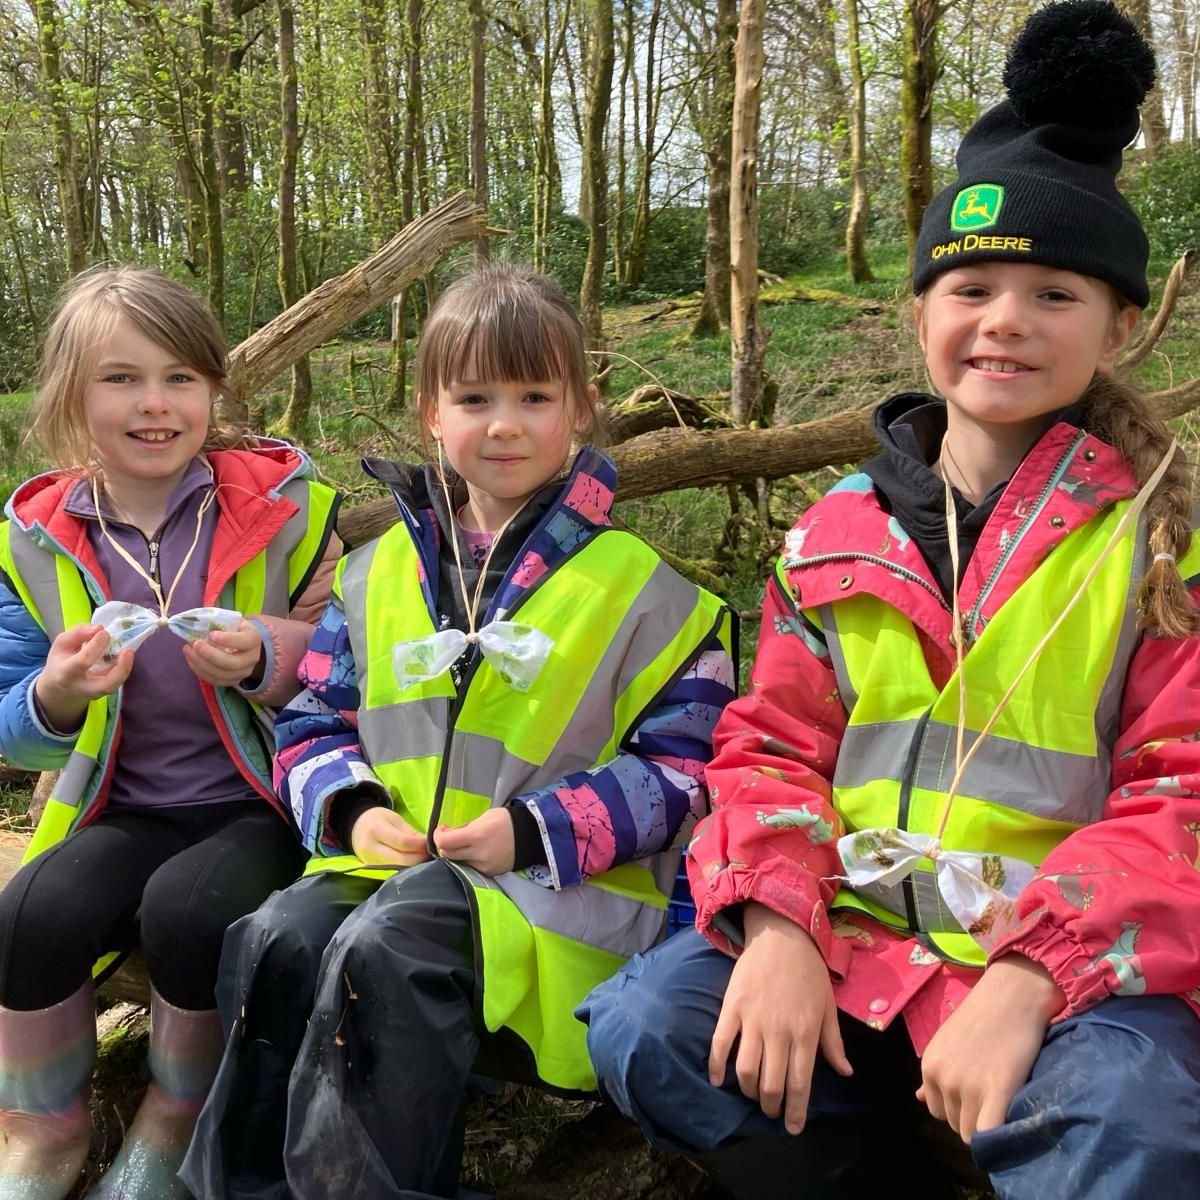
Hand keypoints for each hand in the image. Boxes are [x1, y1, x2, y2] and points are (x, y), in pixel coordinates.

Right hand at [35, 624, 133, 731]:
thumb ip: (78, 633)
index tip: (104, 632)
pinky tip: (125, 656)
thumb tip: (99, 628)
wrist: (59, 689)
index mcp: (66, 673)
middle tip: (128, 649)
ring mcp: (96, 693)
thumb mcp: (62, 644)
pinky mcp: (105, 692)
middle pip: (106, 684)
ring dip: (125, 668)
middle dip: (120, 668)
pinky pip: (116, 682)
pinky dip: (123, 669)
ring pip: (114, 686)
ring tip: (128, 651)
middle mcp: (83, 686)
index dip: (96, 645)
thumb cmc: (61, 663)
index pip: (84, 661)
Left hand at [182, 619, 262, 687]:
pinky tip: (191, 659)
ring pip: (222, 674)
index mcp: (254, 639)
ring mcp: (243, 672)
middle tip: (196, 644)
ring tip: (188, 650)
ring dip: (201, 664)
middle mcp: (252, 658)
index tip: (211, 634)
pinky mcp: (233, 681)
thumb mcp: (232, 621)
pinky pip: (215, 680)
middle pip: (232, 663)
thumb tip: (197, 623)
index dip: (228, 640)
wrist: (245, 645)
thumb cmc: (235, 629)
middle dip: (211, 655)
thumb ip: (219, 622)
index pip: (245, 641)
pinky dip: (200, 671)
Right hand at [349, 807, 431, 866]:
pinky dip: (405, 868)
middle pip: (401, 860)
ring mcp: (370, 862)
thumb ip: (410, 832)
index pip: (402, 842)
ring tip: (424, 858)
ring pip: (398, 869)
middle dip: (419, 859)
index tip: (432, 844)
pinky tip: (413, 863)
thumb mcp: (394, 818)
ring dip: (414, 865)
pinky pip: (392, 872)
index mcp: (376, 830)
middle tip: (431, 854)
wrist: (355, 827)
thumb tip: (428, 843)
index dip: (420, 845)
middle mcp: (371, 849)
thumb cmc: (377, 819)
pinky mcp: (373, 870)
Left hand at [433, 809, 515, 875]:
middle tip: (450, 836)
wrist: (529, 835)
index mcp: (476, 835)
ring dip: (455, 854)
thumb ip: (465, 827)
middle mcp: (478, 853)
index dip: (438, 836)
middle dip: (444, 845)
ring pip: (457, 863)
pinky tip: (474, 852)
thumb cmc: (505, 821)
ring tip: (464, 845)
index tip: (442, 830)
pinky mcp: (489, 873)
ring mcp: (483, 866)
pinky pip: (470, 868)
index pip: (445, 842)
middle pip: (447, 854)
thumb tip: (450, 834)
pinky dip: (467, 860)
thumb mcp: (483, 817)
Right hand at [709, 902, 851, 1134]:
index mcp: (806, 1032)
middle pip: (771, 1083)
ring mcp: (753, 1020)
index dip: (795, 1111)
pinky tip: (717, 1079)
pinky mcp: (732, 1007)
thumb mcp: (828, 1006)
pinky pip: (720, 1042)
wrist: (781, 934)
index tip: (792, 1128)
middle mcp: (779, 1031)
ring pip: (746, 1070)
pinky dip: (716, 1065)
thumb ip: (833, 1042)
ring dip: (748, 1090)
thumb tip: (845, 1072)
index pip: (800, 1083)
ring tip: (752, 1094)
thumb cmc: (808, 971)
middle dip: (770, 1106)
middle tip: (771, 1111)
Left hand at [918, 953, 1065, 1141]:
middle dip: (973, 1117)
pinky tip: (1009, 1121)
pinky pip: (989, 1133)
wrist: (1012, 994)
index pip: (937, 1110)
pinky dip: (999, 1135)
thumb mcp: (947, 1042)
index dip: (958, 1109)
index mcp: (929, 1064)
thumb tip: (919, 1098)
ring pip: (972, 1133)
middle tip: (992, 1099)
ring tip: (1003, 1104)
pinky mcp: (996, 1090)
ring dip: (987, 1127)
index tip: (976, 1098)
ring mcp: (967, 1085)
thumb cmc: (983, 1016)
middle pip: (955, 1124)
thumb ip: (934, 1074)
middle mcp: (942, 1077)